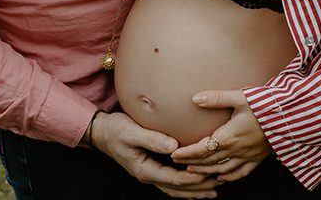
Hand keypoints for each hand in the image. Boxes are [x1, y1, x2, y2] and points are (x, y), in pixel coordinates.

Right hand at [90, 111, 220, 197]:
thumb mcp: (132, 131)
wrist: (101, 132)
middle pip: (177, 188)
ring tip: (213, 190)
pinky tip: (195, 185)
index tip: (210, 174)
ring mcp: (149, 173)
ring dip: (194, 190)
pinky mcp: (150, 167)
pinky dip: (184, 185)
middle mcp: (148, 175)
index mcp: (145, 169)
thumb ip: (152, 138)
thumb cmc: (115, 129)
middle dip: (198, 188)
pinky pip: (170, 181)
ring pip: (175, 188)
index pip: (174, 179)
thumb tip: (173, 146)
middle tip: (219, 184)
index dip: (193, 178)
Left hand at [170, 90, 272, 182]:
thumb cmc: (265, 105)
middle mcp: (237, 150)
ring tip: (193, 170)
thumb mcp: (239, 97)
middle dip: (192, 162)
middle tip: (177, 162)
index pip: (202, 148)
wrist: (291, 117)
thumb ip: (216, 98)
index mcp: (229, 136)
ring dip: (206, 171)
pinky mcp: (258, 158)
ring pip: (223, 169)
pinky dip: (229, 177)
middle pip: (209, 161)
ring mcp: (248, 156)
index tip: (174, 154)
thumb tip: (195, 98)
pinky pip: (241, 173)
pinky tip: (222, 178)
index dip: (187, 153)